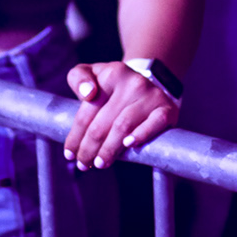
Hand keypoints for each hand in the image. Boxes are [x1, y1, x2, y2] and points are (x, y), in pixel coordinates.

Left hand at [62, 60, 177, 170]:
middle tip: (83, 163)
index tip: (70, 153)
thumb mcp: (92, 74)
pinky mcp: (167, 108)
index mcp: (112, 73)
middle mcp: (133, 82)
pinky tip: (129, 146)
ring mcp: (151, 95)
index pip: (87, 111)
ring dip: (109, 149)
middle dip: (89, 147)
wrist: (148, 83)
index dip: (76, 135)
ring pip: (123, 126)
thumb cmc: (113, 85)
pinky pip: (155, 123)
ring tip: (100, 163)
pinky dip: (142, 135)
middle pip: (103, 122)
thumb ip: (79, 78)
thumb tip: (88, 93)